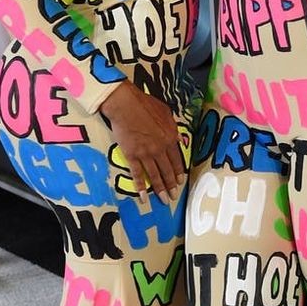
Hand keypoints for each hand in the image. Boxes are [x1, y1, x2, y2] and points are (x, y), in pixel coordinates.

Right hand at [102, 81, 186, 204]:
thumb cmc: (145, 104)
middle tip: (174, 196)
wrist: (126, 105)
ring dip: (160, 189)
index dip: (178, 172)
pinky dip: (141, 187)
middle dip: (171, 185)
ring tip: (164, 200)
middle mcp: (160, 149)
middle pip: (167, 171)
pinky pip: (137, 174)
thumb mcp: (166, 113)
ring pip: (155, 175)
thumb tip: (176, 137)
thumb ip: (172, 127)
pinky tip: (144, 197)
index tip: (180, 181)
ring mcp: (146, 154)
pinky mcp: (132, 156)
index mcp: (170, 138)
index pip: (176, 160)